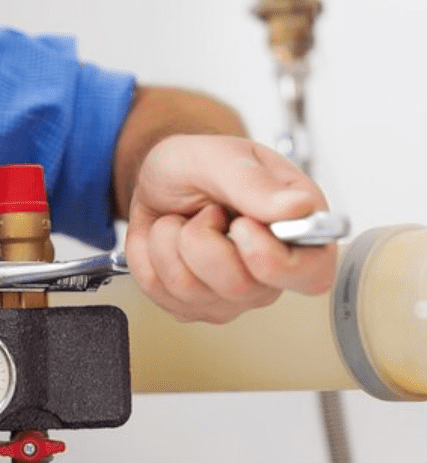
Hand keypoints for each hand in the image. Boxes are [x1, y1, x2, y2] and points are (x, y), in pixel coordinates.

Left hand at [125, 134, 336, 322]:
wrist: (159, 178)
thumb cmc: (197, 166)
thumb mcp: (219, 157)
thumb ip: (254, 183)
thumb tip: (300, 209)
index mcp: (296, 229)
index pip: (313, 275)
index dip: (273, 260)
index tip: (242, 224)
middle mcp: (270, 270)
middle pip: (240, 288)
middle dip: (202, 239)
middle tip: (205, 209)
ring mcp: (231, 294)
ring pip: (191, 291)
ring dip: (169, 242)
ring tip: (182, 219)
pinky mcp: (193, 304)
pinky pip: (161, 293)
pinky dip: (148, 256)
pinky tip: (165, 238)